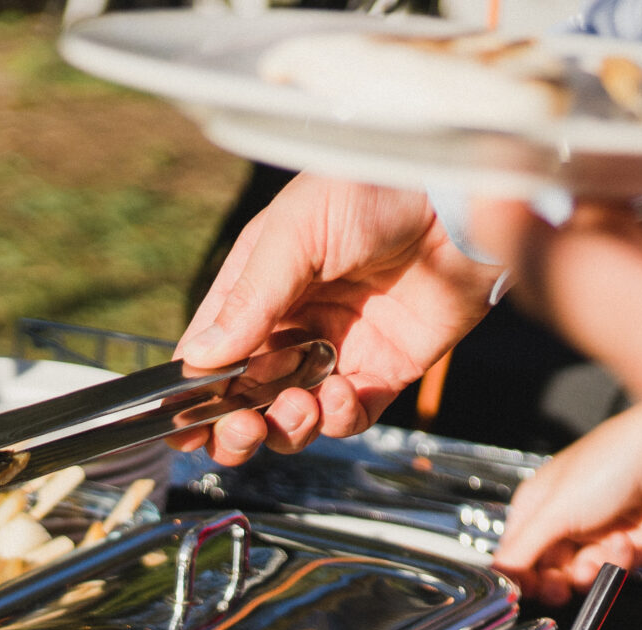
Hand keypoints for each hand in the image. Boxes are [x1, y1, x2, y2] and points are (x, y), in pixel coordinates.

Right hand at [175, 175, 506, 464]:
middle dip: (235, 427)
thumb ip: (248, 298)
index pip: (213, 355)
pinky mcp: (387, 370)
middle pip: (247, 401)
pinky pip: (351, 416)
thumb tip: (198, 358)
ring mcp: (340, 351)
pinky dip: (338, 417)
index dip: (194, 395)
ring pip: (294, 418)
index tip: (183, 424)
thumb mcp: (295, 232)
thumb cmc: (373, 190)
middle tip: (239, 427)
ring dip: (286, 426)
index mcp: (260, 290)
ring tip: (297, 405)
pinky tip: (340, 392)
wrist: (458, 196)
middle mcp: (294, 326)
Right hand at [493, 403, 641, 603]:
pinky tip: (628, 539)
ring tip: (606, 550)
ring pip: (590, 574)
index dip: (524, 578)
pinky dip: (626, 558)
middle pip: (553, 573)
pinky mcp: (634, 539)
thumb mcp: (553, 511)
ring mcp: (601, 532)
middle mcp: (568, 522)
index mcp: (539, 509)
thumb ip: (521, 552)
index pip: (520, 557)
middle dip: (561, 581)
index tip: (529, 591)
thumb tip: (499, 578)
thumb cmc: (609, 462)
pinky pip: (622, 567)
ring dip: (598, 567)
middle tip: (562, 587)